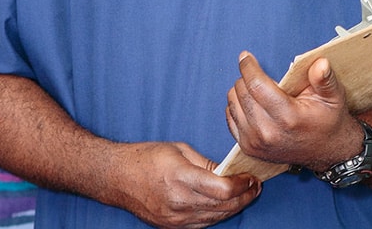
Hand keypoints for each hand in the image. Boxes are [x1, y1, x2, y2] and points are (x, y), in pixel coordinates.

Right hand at [110, 141, 260, 227]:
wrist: (117, 177)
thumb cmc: (145, 158)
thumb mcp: (178, 150)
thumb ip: (205, 163)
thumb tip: (227, 171)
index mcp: (181, 178)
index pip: (222, 189)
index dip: (242, 185)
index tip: (250, 177)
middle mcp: (179, 202)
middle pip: (224, 206)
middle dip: (244, 197)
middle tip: (255, 185)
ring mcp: (176, 218)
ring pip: (216, 218)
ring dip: (234, 207)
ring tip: (244, 194)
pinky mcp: (173, 226)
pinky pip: (203, 223)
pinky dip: (218, 214)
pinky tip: (224, 204)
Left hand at [225, 51, 361, 170]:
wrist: (326, 152)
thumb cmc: (328, 121)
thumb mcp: (333, 97)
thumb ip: (325, 79)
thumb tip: (321, 63)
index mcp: (288, 117)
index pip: (256, 85)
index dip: (248, 66)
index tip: (245, 56)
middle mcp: (268, 132)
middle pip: (242, 92)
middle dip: (247, 77)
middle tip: (260, 75)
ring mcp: (256, 142)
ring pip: (233, 103)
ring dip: (240, 90)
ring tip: (257, 90)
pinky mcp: (248, 148)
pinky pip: (230, 118)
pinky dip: (237, 106)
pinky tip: (251, 103)